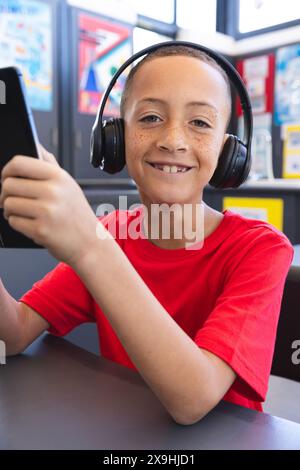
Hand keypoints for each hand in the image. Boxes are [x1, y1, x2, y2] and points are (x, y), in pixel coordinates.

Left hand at [0, 145, 99, 265]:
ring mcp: (47, 211)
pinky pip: (13, 221)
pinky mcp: (41, 230)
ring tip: (22, 213)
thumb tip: (35, 146)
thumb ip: (50, 165)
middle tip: (11, 199)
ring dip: (9, 210)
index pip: (19, 163)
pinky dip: (17, 223)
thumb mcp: (69, 185)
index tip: (6, 177)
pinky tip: (29, 224)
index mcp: (58, 177)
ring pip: (8, 204)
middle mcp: (53, 192)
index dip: (6, 170)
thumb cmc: (77, 215)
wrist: (90, 243)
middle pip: (9, 184)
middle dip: (5, 194)